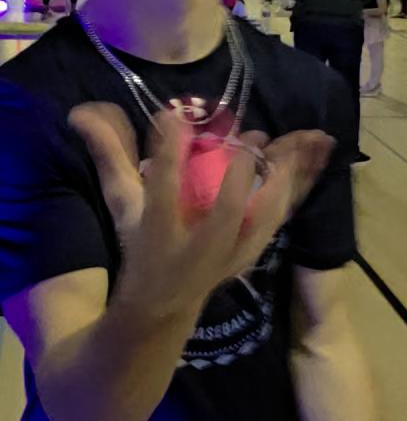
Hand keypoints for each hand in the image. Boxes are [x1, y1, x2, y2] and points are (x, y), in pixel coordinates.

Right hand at [70, 104, 333, 318]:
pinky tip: (310, 162)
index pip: (161, 190)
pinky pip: (278, 220)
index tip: (172, 117)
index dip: (167, 153)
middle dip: (239, 175)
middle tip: (249, 134)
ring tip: (295, 145)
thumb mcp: (123, 206)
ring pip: (263, 220)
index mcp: (158, 233)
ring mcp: (228, 256)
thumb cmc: (141, 248)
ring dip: (281, 181)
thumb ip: (110, 157)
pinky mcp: (249, 254)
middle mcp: (197, 249)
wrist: (162, 309)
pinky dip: (296, 189)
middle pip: (225, 213)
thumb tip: (83, 111)